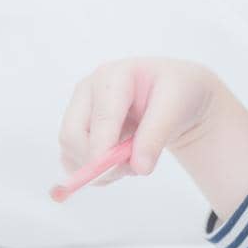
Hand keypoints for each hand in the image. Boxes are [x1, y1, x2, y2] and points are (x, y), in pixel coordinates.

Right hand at [57, 57, 222, 183]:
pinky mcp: (77, 129)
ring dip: (100, 168)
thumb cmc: (176, 91)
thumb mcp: (176, 106)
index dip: (105, 149)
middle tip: (130, 170)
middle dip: (98, 161)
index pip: (101, 118)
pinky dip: (95, 171)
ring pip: (71, 151)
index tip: (119, 170)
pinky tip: (120, 162)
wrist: (175, 94)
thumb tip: (139, 167)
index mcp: (112, 76)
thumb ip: (156, 135)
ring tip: (134, 159)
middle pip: (72, 135)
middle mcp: (88, 90)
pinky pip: (73, 160)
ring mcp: (79, 109)